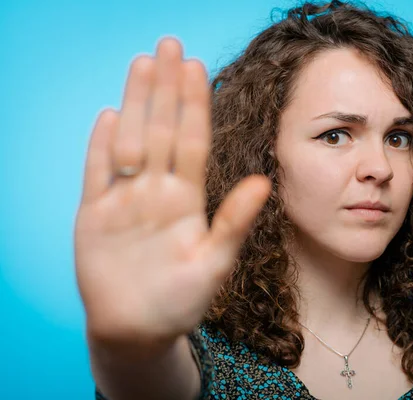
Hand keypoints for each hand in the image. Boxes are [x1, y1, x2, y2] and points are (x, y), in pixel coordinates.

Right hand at [74, 37, 270, 353]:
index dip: (196, 105)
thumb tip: (263, 183)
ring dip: (136, 104)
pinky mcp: (95, 215)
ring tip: (143, 64)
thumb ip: (234, 222)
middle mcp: (158, 191)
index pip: (193, 141)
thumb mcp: (214, 263)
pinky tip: (110, 115)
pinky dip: (101, 146)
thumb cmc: (180, 301)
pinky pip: (98, 173)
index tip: (199, 68)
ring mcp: (125, 199)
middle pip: (162, 130)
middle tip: (171, 45)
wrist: (138, 330)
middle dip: (167, 89)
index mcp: (188, 199)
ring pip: (131, 141)